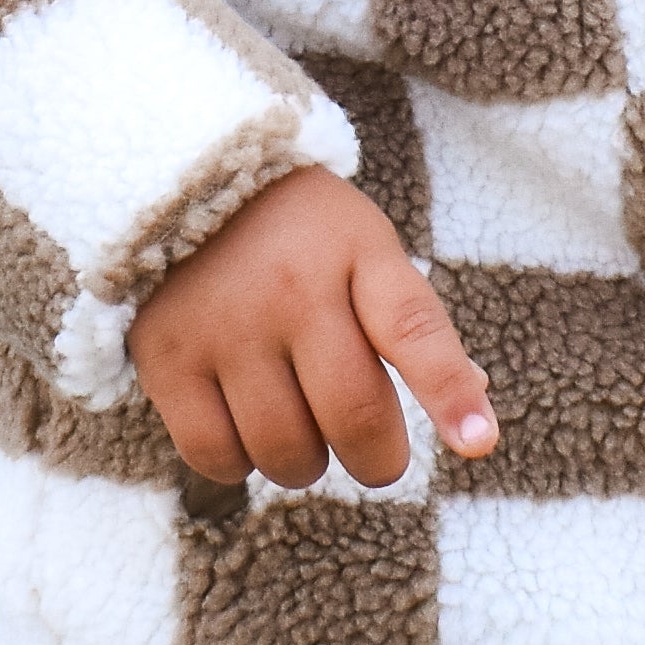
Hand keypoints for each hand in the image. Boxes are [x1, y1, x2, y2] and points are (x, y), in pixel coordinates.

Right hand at [129, 169, 499, 493]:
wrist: (182, 179)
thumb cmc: (297, 235)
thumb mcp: (365, 250)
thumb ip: (411, 327)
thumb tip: (473, 418)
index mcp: (356, 253)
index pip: (412, 327)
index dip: (449, 393)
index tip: (478, 444)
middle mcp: (292, 288)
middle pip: (354, 415)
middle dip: (379, 461)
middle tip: (374, 459)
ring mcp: (225, 324)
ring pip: (285, 449)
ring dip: (305, 465)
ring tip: (302, 434)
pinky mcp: (167, 356)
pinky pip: (215, 453)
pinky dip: (239, 465)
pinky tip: (245, 433)